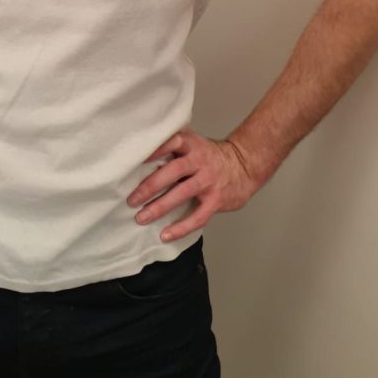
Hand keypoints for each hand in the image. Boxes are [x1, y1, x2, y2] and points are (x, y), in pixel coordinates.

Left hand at [126, 128, 256, 241]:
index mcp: (192, 145)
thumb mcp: (195, 144)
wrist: (245, 166)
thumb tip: (142, 156)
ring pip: (182, 194)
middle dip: (150, 186)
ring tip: (141, 218)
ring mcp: (209, 181)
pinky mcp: (216, 200)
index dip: (155, 150)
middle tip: (132, 199)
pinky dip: (181, 228)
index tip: (135, 159)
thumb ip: (174, 148)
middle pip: (173, 171)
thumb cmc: (211, 156)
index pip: (172, 142)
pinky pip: (197, 217)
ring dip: (159, 207)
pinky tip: (165, 235)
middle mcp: (200, 161)